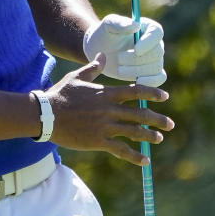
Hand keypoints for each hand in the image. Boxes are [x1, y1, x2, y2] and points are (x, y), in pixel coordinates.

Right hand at [46, 54, 173, 165]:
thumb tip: (103, 55)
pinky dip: (134, 156)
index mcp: (105, 94)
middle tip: (170, 124)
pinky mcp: (98, 141)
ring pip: (134, 132)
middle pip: (140, 114)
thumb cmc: (60, 94)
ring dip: (149, 136)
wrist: (45, 114)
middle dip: (157, 119)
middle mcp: (108, 110)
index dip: (152, 93)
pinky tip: (145, 160)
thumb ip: (93, 68)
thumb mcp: (76, 78)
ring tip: (158, 138)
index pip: (135, 92)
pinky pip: (121, 150)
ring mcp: (104, 126)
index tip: (165, 97)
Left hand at [83, 14, 166, 86]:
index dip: (149, 42)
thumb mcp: (107, 25)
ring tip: (119, 68)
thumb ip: (119, 23)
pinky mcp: (152, 73)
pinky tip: (137, 82)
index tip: (136, 49)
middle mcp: (155, 42)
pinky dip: (150, 82)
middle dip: (137, 59)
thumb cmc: (104, 34)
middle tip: (119, 58)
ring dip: (137, 70)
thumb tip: (136, 25)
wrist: (100, 50)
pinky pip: (159, 79)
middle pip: (157, 53)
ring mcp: (155, 58)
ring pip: (155, 67)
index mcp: (147, 27)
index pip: (157, 32)